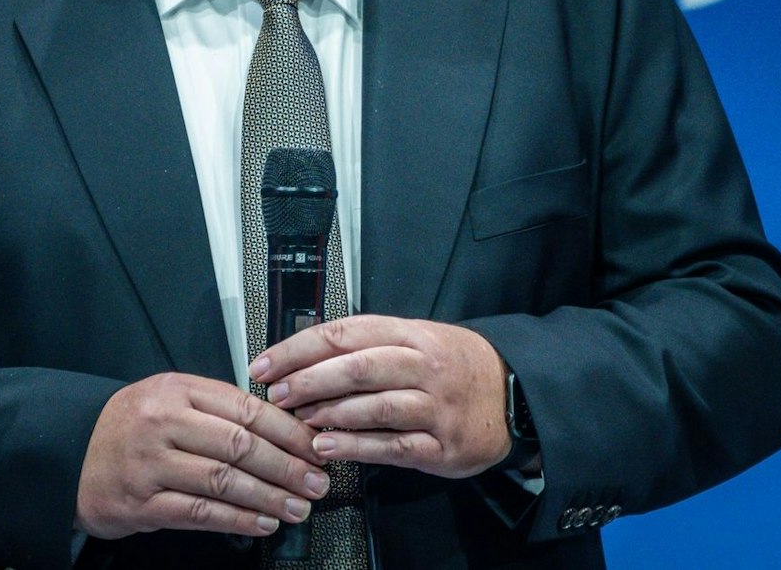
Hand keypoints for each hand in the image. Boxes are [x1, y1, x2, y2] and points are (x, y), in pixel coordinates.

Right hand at [76, 372, 331, 539]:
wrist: (70, 454)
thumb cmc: (130, 426)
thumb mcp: (169, 397)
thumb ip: (217, 407)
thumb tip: (282, 428)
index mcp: (178, 389)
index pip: (247, 408)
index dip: (289, 431)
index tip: (316, 447)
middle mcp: (164, 422)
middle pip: (240, 445)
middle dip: (287, 467)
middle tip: (317, 482)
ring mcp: (151, 464)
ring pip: (224, 481)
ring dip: (268, 497)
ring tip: (297, 507)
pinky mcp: (141, 503)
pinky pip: (199, 513)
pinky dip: (236, 520)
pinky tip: (261, 522)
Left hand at [250, 316, 511, 479]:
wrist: (513, 393)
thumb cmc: (454, 366)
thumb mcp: (417, 338)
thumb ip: (368, 345)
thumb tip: (305, 357)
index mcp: (410, 333)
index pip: (345, 332)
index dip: (299, 349)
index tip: (266, 363)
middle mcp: (423, 365)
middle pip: (358, 367)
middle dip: (308, 380)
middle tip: (276, 394)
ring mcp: (436, 406)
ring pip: (376, 406)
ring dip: (329, 414)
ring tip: (296, 421)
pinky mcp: (443, 444)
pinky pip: (395, 446)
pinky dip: (358, 447)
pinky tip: (328, 448)